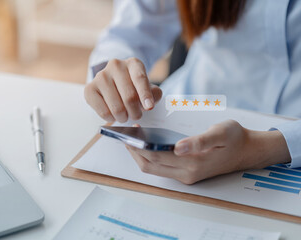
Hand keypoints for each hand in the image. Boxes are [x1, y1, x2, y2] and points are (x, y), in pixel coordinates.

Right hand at [84, 58, 161, 122]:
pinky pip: (103, 112)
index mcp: (133, 63)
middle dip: (135, 112)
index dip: (145, 95)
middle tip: (136, 116)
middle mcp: (115, 66)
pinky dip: (111, 118)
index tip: (149, 107)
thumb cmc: (133, 86)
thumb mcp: (147, 87)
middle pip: (129, 97)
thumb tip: (149, 104)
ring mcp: (100, 76)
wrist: (113, 82)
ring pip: (117, 107)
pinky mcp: (90, 89)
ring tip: (125, 116)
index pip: (140, 78)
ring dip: (124, 117)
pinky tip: (113, 115)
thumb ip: (154, 94)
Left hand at [126, 120, 290, 183]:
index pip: (156, 157)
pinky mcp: (187, 174)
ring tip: (133, 139)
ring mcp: (186, 176)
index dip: (139, 146)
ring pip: (154, 169)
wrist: (248, 151)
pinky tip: (147, 145)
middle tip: (125, 135)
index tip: (129, 133)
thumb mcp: (220, 134)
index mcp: (192, 163)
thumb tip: (178, 147)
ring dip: (140, 156)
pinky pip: (161, 168)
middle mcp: (186, 174)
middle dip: (134, 152)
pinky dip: (150, 158)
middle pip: (150, 166)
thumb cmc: (234, 138)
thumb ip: (199, 141)